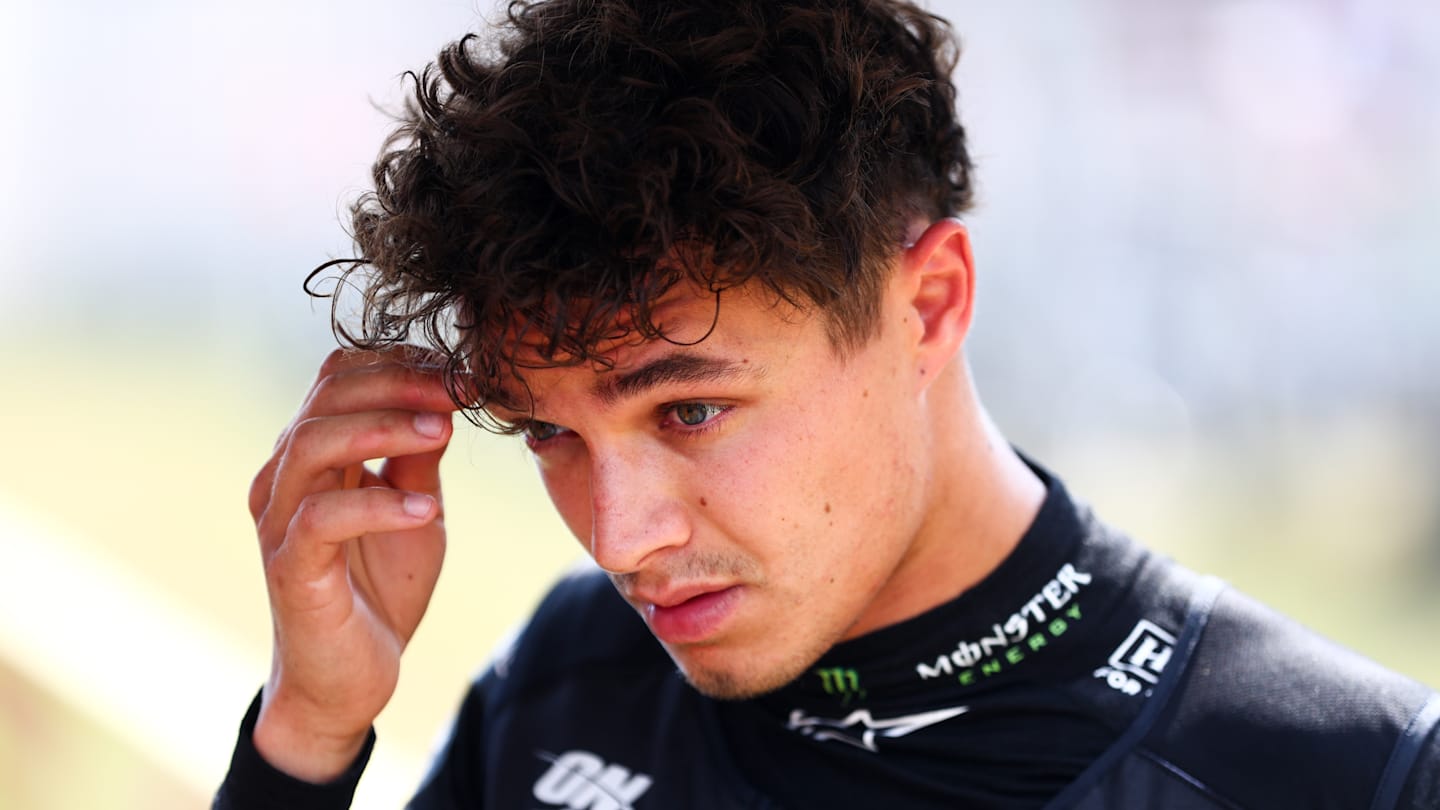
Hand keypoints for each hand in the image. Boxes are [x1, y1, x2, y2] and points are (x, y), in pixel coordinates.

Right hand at [248, 347, 458, 780]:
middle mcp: (285, 477)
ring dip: (384, 428)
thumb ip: (420, 457)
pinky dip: (377, 505)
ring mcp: (280, 521)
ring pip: (314, 444)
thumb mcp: (416, 508)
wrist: (351, 678)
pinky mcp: (290, 567)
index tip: (458, 370)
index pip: (338, 378)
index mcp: (312, 455)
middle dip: (397, 383)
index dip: (398, 363)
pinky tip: (425, 508)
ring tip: (443, 432)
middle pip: (325, 397)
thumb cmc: (379, 587)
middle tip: (456, 391)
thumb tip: (445, 399)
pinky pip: (322, 518)